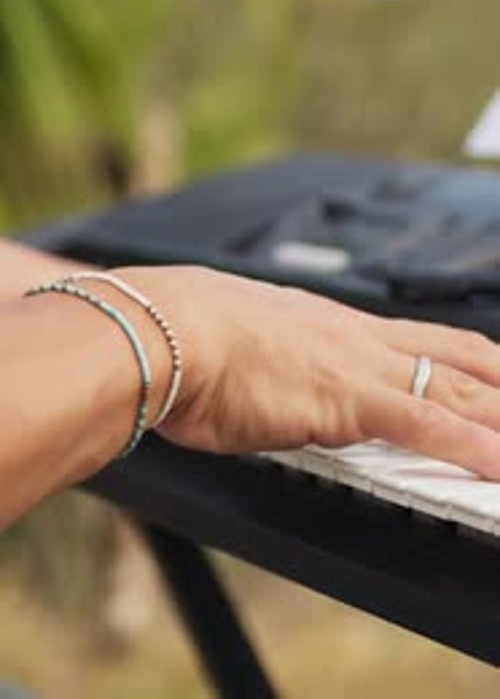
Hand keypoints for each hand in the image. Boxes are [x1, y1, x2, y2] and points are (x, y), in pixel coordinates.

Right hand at [116, 265, 499, 478]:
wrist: (166, 329)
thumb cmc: (189, 337)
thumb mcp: (246, 343)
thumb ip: (273, 360)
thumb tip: (267, 376)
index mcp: (338, 325)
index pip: (426, 341)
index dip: (472, 359)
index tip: (495, 373)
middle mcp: (360, 340)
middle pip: (461, 356)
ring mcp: (360, 367)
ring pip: (459, 387)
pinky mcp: (347, 399)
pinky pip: (426, 423)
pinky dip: (471, 447)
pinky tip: (498, 467)